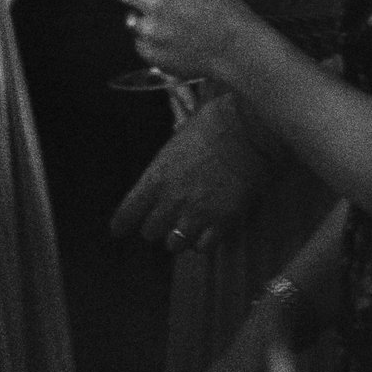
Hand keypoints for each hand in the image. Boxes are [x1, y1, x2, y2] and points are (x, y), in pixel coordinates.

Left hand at [107, 0, 267, 83]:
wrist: (236, 49)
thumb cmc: (228, 13)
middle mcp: (151, 3)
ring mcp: (147, 30)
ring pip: (131, 20)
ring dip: (144, 21)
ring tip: (170, 28)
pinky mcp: (148, 53)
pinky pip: (142, 43)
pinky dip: (153, 43)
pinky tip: (175, 43)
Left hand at [111, 95, 270, 252]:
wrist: (250, 127)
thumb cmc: (213, 124)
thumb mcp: (177, 142)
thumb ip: (166, 167)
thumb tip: (165, 173)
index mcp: (156, 178)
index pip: (126, 214)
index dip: (122, 223)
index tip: (121, 229)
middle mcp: (171, 200)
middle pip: (150, 232)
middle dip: (158, 226)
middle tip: (168, 220)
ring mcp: (197, 212)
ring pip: (175, 245)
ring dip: (181, 237)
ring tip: (190, 228)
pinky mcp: (223, 220)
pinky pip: (204, 247)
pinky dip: (205, 242)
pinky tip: (210, 232)